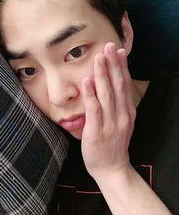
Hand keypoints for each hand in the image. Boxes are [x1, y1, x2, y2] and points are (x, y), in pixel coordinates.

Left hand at [81, 42, 135, 180]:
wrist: (111, 168)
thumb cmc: (113, 142)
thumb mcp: (121, 121)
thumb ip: (117, 103)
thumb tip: (111, 82)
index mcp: (127, 111)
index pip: (125, 84)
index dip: (122, 67)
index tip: (118, 51)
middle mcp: (121, 115)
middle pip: (118, 86)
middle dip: (113, 65)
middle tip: (109, 46)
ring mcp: (110, 124)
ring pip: (107, 95)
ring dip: (103, 75)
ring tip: (99, 58)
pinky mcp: (97, 132)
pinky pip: (94, 110)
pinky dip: (91, 95)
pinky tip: (87, 81)